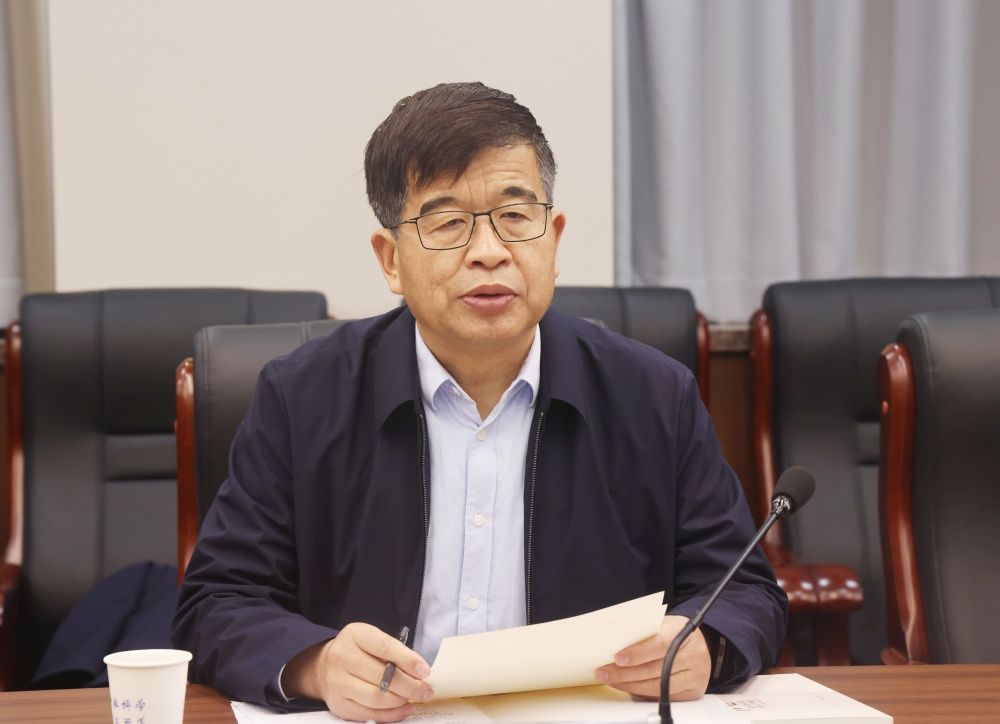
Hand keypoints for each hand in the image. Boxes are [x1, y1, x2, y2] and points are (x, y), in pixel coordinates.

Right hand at [282, 622, 433, 721]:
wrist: (323, 666)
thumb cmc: (357, 650)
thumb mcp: (372, 639)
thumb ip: (393, 651)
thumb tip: (419, 672)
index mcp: (355, 635)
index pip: (384, 647)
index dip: (407, 660)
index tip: (425, 671)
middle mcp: (342, 657)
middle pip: (382, 677)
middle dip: (410, 686)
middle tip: (426, 691)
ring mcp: (338, 682)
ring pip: (376, 698)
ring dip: (401, 701)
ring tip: (415, 699)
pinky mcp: (338, 704)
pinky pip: (369, 714)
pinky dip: (391, 715)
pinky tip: (404, 709)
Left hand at [595, 615, 709, 700]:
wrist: (701, 645)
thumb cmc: (676, 632)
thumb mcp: (663, 624)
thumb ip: (644, 632)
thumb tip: (615, 642)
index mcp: (684, 632)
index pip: (659, 644)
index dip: (637, 653)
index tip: (617, 658)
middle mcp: (693, 655)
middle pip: (656, 669)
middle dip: (625, 673)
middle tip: (605, 672)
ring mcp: (695, 675)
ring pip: (658, 686)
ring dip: (631, 685)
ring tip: (612, 680)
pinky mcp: (693, 691)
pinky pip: (664, 696)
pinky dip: (644, 694)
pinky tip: (629, 688)